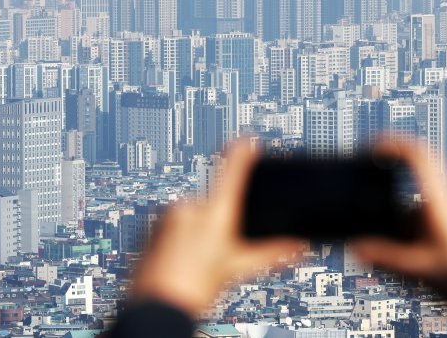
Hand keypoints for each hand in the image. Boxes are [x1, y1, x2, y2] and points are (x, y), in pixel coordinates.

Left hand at [130, 140, 302, 317]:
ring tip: (194, 265)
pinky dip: (175, 241)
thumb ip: (270, 254)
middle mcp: (188, 207)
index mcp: (214, 213)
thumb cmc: (193, 288)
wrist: (155, 308)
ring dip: (194, 235)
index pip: (233, 171)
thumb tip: (298, 246)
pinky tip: (177, 263)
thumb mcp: (237, 270)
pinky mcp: (147, 229)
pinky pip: (168, 228)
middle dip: (215, 225)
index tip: (248, 138)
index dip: (243, 153)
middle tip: (213, 254)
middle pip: (211, 206)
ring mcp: (164, 216)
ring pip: (188, 219)